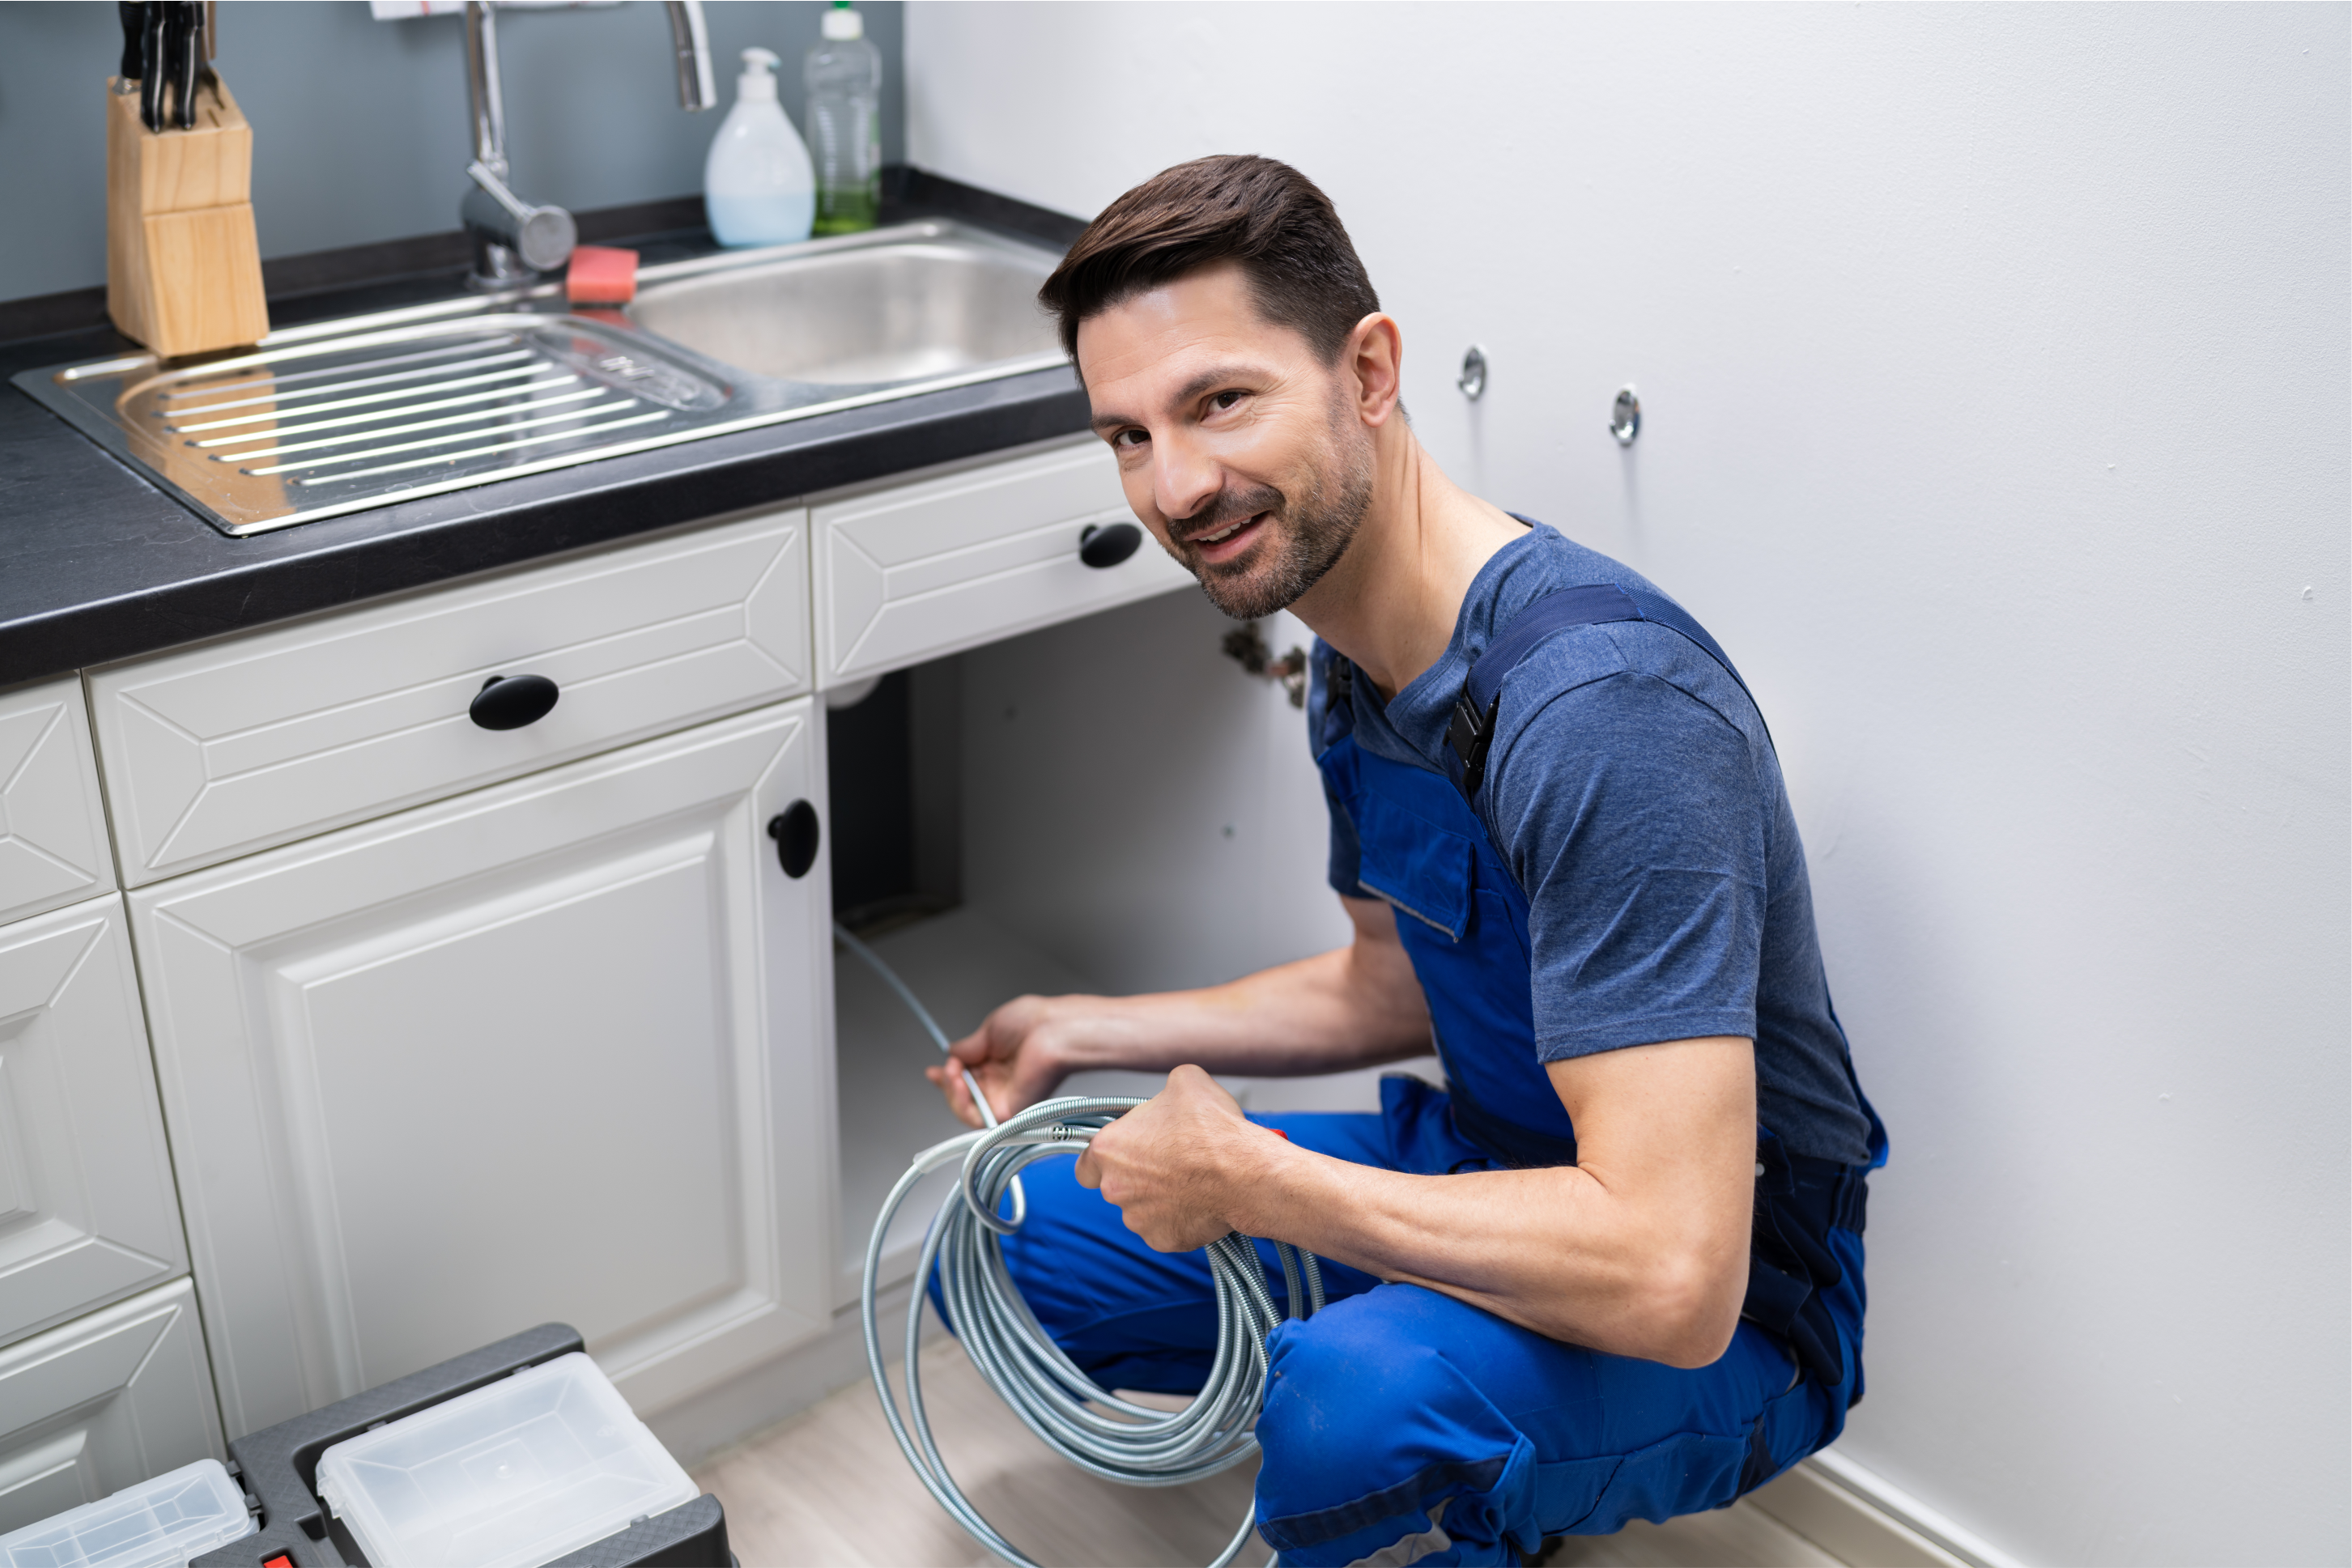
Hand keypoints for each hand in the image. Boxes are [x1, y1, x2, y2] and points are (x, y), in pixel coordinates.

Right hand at [928, 993, 1074, 1127]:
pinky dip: (960, 1103)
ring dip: (951, 1092)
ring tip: (953, 1073)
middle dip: (947, 1082)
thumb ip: (968, 1047)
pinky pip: (977, 1118)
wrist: (1053, 1031)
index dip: (948, 1076)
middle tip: (948, 1068)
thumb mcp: (990, 1029)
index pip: (967, 1078)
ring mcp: (1004, 1097)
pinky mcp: (1008, 1111)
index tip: (934, 1071)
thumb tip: (951, 1053)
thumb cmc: (1035, 1023)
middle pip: (963, 1095)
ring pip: (966, 1109)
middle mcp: (1001, 1083)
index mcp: (998, 1062)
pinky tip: (958, 1084)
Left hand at [1073, 1065, 1280, 1251]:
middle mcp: (1115, 1188)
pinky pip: (1166, 1229)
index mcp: (1108, 1149)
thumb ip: (1164, 1091)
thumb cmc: (1213, 1129)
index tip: (1125, 1155)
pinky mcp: (1163, 1240)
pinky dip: (1181, 1219)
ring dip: (1160, 1198)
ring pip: (1142, 1209)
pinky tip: (1201, 1201)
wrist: (1245, 1173)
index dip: (1106, 1159)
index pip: (1087, 1163)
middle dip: (1140, 1177)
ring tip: (1192, 1180)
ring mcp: (1138, 1218)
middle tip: (1172, 1161)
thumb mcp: (1185, 1081)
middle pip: (1118, 1186)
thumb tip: (1170, 1095)